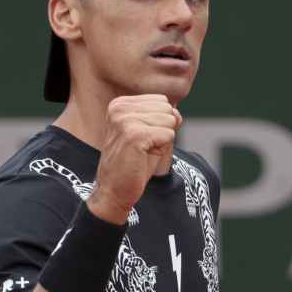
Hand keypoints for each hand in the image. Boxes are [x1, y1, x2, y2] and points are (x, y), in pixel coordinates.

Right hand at [88, 95, 181, 224]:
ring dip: (162, 141)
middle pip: (167, 109)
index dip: (160, 124)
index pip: (162, 101)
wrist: (114, 189)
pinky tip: (143, 157)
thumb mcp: (150, 133)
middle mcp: (120, 108)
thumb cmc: (134, 163)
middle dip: (163, 131)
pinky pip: (168, 136)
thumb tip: (177, 113)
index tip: (142, 139)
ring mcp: (125, 120)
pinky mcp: (134, 135)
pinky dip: (161, 150)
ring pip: (170, 121)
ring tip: (143, 152)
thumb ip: (165, 117)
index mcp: (120, 104)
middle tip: (143, 147)